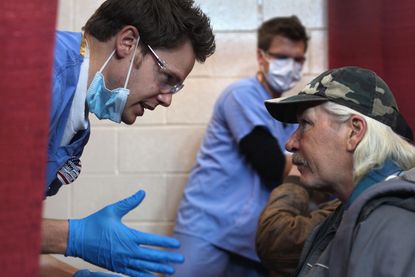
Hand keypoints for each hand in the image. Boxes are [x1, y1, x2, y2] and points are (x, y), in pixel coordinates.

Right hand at [66, 190, 183, 276]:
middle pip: (152, 257)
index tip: (177, 245)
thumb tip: (142, 192)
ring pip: (144, 267)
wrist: (76, 239)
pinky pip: (133, 274)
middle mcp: (127, 251)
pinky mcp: (115, 267)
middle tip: (181, 259)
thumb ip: (129, 202)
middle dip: (168, 258)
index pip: (152, 241)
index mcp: (129, 237)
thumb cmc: (95, 223)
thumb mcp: (112, 210)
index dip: (166, 243)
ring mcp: (121, 261)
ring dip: (158, 269)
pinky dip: (143, 275)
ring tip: (171, 271)